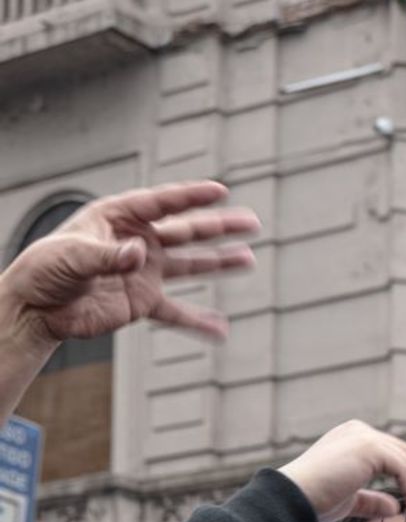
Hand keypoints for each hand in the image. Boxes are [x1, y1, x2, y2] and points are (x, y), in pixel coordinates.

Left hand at [0, 180, 258, 353]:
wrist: (38, 306)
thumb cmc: (47, 268)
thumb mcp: (73, 256)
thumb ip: (109, 256)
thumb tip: (141, 255)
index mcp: (119, 216)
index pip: (162, 203)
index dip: (191, 198)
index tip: (220, 192)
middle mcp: (137, 240)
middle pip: (185, 230)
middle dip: (218, 226)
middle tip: (250, 222)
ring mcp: (144, 272)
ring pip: (190, 264)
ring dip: (219, 263)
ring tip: (248, 259)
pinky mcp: (142, 302)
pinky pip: (177, 313)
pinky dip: (198, 322)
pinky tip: (221, 329)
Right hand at [277, 420, 405, 521]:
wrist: (294, 498)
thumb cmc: (315, 501)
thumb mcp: (351, 500)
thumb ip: (373, 500)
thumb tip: (396, 507)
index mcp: (354, 438)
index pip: (394, 452)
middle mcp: (360, 431)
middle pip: (405, 452)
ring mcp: (365, 436)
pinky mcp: (369, 447)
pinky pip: (403, 470)